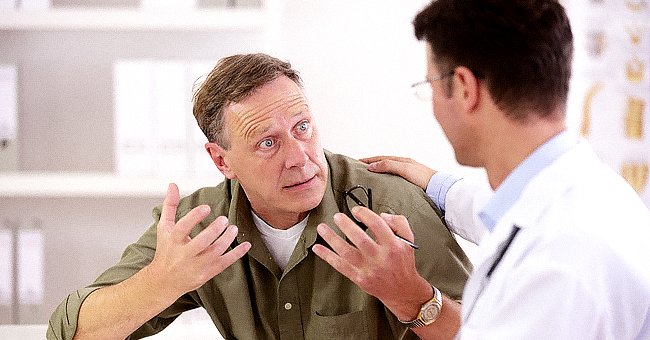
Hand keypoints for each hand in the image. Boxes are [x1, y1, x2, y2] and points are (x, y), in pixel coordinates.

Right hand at [149, 183, 250, 296]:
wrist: (164, 281)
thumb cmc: (166, 250)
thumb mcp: (164, 228)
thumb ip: (170, 206)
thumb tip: (173, 184)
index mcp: (173, 240)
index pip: (183, 228)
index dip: (195, 217)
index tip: (207, 207)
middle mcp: (184, 254)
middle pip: (202, 242)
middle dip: (215, 230)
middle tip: (224, 219)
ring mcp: (196, 265)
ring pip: (215, 253)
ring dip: (227, 239)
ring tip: (234, 228)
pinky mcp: (207, 273)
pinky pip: (224, 263)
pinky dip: (237, 254)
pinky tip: (247, 244)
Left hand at [312, 207, 431, 319]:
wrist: (402, 290)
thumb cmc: (403, 262)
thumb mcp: (408, 239)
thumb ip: (398, 222)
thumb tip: (381, 215)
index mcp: (393, 245)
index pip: (377, 225)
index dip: (364, 215)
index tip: (355, 210)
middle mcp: (380, 258)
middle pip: (360, 239)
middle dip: (346, 226)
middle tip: (336, 216)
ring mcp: (368, 269)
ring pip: (347, 252)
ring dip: (332, 239)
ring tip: (321, 228)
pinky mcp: (359, 278)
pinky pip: (340, 266)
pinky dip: (327, 257)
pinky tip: (317, 248)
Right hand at [360, 156, 435, 189]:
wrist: (440, 189)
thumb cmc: (424, 178)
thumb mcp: (404, 169)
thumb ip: (388, 165)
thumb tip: (371, 166)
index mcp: (403, 160)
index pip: (381, 158)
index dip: (369, 160)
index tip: (358, 162)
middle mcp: (406, 166)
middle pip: (385, 163)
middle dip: (372, 164)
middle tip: (361, 168)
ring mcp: (409, 174)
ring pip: (390, 171)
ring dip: (379, 172)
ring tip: (370, 177)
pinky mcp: (412, 183)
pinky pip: (395, 178)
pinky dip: (387, 178)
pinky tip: (385, 185)